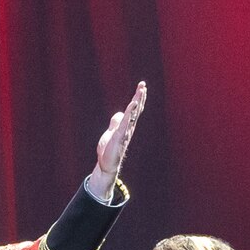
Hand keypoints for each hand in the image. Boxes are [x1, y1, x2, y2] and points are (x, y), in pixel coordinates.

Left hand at [88, 82, 148, 197]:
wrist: (106, 165)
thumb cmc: (108, 150)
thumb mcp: (111, 133)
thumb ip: (116, 123)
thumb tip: (120, 114)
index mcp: (126, 126)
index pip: (134, 110)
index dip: (138, 98)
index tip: (142, 87)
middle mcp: (129, 128)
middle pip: (136, 109)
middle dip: (140, 96)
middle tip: (143, 84)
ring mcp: (125, 131)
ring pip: (133, 114)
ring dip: (137, 101)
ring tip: (141, 90)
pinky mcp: (120, 136)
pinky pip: (126, 122)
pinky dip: (130, 112)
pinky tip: (133, 104)